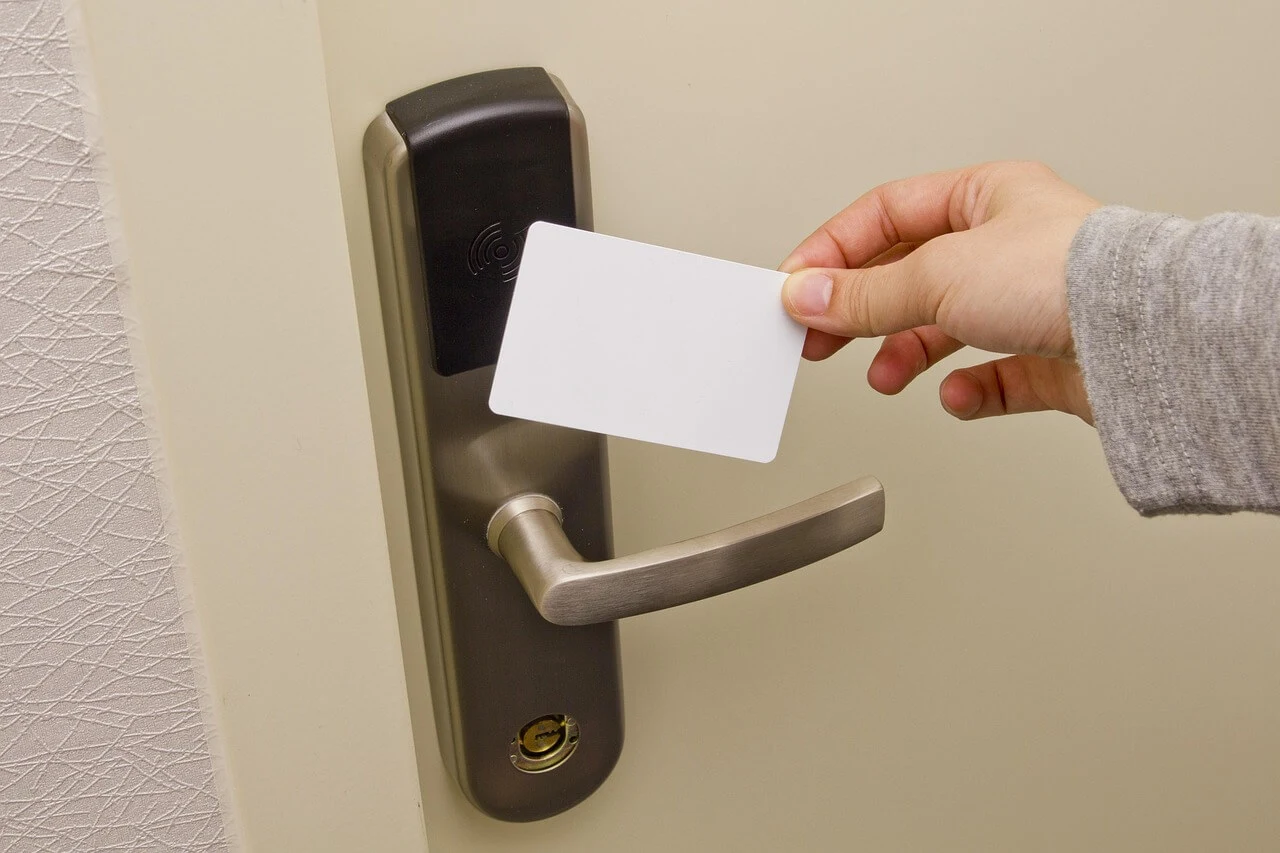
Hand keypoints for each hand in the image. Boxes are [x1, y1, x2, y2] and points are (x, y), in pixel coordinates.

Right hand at [780, 161, 1099, 422]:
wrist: (1146, 340)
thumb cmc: (1068, 276)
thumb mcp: (937, 275)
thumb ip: (864, 293)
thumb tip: (807, 296)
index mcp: (986, 196)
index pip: (887, 214)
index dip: (834, 250)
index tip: (797, 287)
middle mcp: (1010, 244)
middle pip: (910, 274)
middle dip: (862, 310)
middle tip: (818, 339)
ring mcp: (1033, 301)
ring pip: (947, 326)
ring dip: (906, 353)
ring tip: (884, 377)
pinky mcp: (1053, 356)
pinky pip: (996, 375)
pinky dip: (968, 389)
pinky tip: (957, 395)